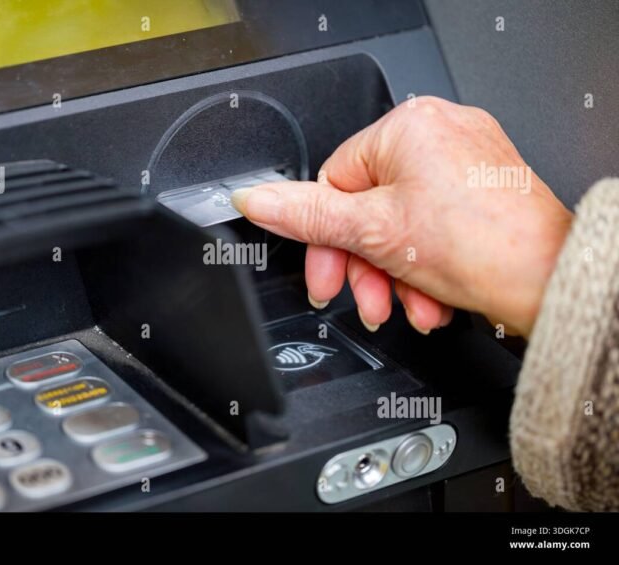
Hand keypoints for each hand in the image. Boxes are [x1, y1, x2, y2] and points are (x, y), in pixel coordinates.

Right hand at [231, 96, 572, 336]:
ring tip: (407, 306)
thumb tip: (256, 198)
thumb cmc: (482, 246)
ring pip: (399, 225)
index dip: (328, 239)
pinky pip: (431, 228)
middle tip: (367, 300)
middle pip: (368, 208)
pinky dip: (424, 268)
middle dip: (365, 266)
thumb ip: (306, 214)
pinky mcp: (482, 190)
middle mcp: (440, 132)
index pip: (335, 181)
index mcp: (408, 126)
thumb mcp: (373, 232)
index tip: (328, 278)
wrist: (553, 282)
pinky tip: (431, 297)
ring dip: (395, 276)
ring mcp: (465, 161)